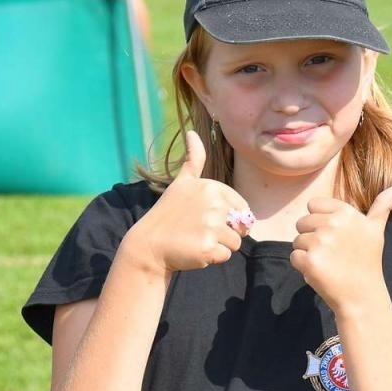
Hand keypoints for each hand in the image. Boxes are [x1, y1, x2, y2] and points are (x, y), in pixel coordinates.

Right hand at [123, 131, 249, 273]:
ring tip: (196, 240)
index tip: (204, 218)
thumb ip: (193, 159)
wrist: (149, 245)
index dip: (228, 218)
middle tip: (200, 231)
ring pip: (235, 242)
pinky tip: (194, 251)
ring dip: (219, 246)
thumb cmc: (168, 214)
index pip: (242, 208)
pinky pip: (226, 256)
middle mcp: (213, 204)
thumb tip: (192, 132)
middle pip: (241, 225)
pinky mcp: (208, 247)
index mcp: (211, 187)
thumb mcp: (181, 183)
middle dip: (226, 233)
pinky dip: (212, 258)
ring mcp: (211, 226)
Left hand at [289, 185, 391, 311]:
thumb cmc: (367, 261)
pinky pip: (294, 257)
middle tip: (331, 253)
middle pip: (302, 222)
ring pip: (297, 240)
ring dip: (307, 253)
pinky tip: (320, 272)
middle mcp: (332, 224)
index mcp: (345, 213)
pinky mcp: (309, 260)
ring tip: (328, 263)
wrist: (362, 295)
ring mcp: (320, 242)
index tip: (333, 235)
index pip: (313, 205)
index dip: (319, 220)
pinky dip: (303, 266)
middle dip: (312, 237)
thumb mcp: (376, 230)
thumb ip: (383, 206)